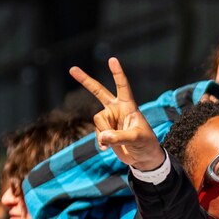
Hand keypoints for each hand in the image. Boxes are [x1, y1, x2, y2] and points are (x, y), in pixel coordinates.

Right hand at [73, 58, 163, 173]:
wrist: (143, 158)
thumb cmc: (146, 144)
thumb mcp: (137, 139)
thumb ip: (119, 137)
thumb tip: (102, 137)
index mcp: (128, 105)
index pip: (122, 86)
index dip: (117, 73)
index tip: (112, 59)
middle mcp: (117, 109)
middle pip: (98, 91)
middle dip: (85, 81)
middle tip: (72, 69)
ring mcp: (110, 120)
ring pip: (98, 121)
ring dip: (104, 133)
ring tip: (114, 143)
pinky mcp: (105, 131)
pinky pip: (97, 133)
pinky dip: (100, 142)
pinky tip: (106, 149)